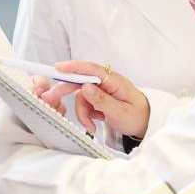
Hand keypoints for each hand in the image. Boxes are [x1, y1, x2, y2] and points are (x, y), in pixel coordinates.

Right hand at [34, 61, 149, 137]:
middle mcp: (106, 83)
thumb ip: (102, 100)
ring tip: (91, 126)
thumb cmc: (136, 116)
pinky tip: (95, 123)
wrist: (144, 124)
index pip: (92, 70)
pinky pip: (85, 104)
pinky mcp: (98, 98)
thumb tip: (85, 87)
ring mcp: (101, 90)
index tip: (58, 68)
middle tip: (51, 98)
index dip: (74, 67)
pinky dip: (86, 115)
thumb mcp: (120, 112)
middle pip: (81, 81)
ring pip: (81, 97)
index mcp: (114, 81)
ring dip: (82, 113)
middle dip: (66, 90)